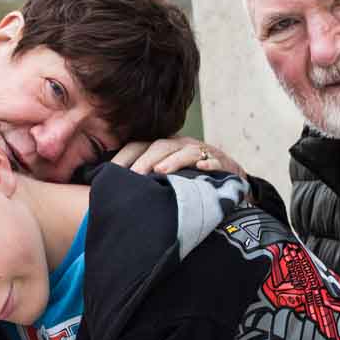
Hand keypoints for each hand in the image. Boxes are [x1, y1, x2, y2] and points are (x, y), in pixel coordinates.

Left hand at [111, 135, 246, 178]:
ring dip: (173, 160)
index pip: (139, 146)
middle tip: (133, 176)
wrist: (229, 185)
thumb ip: (141, 183)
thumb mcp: (164, 181)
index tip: (109, 174)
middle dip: (145, 160)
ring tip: (160, 172)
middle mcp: (181, 146)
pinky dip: (209, 163)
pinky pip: (216, 161)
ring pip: (186, 151)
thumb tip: (111, 193)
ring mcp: (202, 152)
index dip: (124, 157)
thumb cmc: (190, 185)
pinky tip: (202, 169)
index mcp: (162, 149)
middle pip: (160, 146)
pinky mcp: (223, 163)